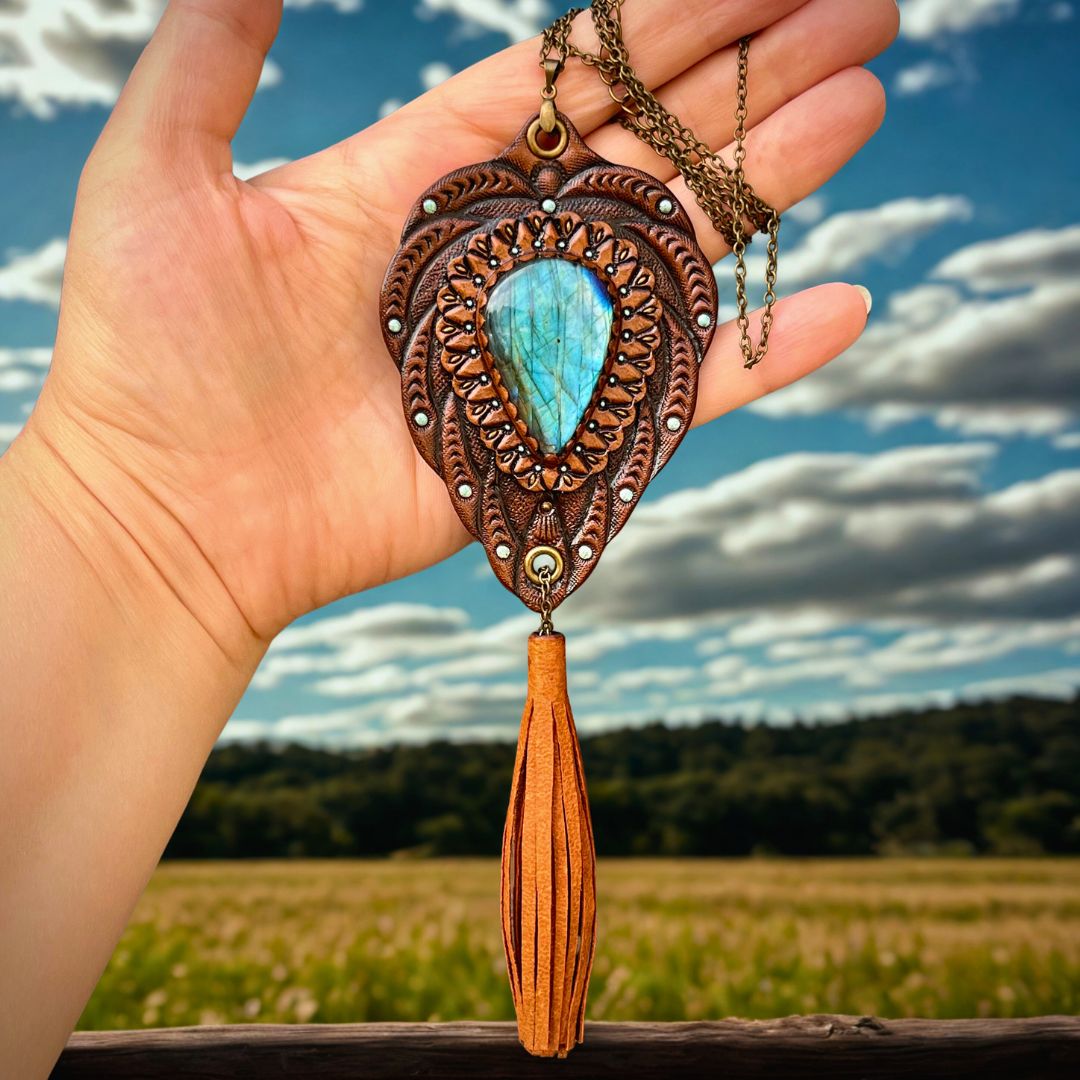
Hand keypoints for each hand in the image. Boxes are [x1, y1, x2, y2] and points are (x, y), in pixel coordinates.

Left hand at [24, 0, 896, 647]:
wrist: (168, 516)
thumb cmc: (148, 353)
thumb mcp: (161, 169)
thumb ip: (214, 49)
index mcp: (424, 180)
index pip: (569, 81)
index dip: (666, 24)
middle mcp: (494, 257)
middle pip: (647, 151)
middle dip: (749, 83)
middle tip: (861, 19)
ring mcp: (532, 350)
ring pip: (675, 254)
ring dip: (770, 186)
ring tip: (862, 112)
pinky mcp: (551, 441)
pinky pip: (674, 395)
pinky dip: (757, 357)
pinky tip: (840, 307)